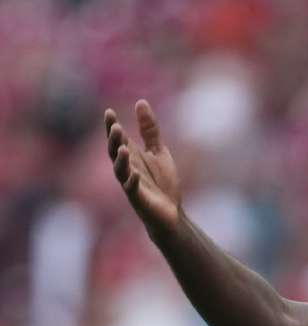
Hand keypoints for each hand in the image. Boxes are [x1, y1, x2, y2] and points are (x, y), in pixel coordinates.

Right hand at [104, 100, 181, 233]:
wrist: (171, 213)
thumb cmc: (162, 182)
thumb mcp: (158, 151)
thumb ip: (149, 130)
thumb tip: (140, 102)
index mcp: (131, 157)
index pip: (118, 139)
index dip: (112, 126)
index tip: (109, 111)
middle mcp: (127, 169)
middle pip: (115, 152)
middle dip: (114, 141)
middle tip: (116, 127)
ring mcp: (131, 184)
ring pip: (120, 171)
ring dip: (121, 160)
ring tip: (123, 149)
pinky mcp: (139, 199)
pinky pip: (132, 190)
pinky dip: (132, 182)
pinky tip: (135, 174)